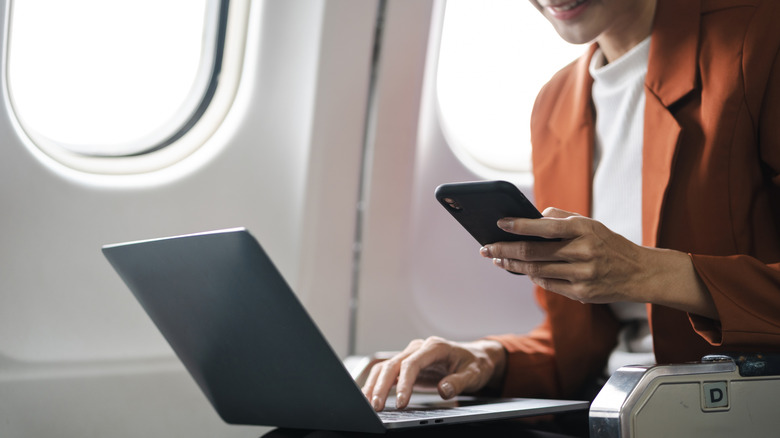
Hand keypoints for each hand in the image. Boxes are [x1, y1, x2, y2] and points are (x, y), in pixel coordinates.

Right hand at [360, 337, 505, 410]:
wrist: (475, 357)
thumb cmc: (474, 363)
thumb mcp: (474, 374)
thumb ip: (458, 382)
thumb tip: (443, 390)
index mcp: (435, 347)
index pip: (412, 363)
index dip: (404, 383)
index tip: (401, 402)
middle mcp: (419, 348)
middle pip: (393, 364)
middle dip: (382, 386)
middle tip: (377, 407)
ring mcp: (411, 355)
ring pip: (386, 367)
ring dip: (374, 385)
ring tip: (369, 404)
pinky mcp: (407, 364)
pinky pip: (388, 372)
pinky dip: (377, 384)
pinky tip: (371, 397)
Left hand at [480, 207, 717, 317]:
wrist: (639, 273)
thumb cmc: (608, 244)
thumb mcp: (590, 224)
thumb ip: (561, 218)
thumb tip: (532, 216)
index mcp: (584, 230)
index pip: (544, 227)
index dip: (518, 226)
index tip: (499, 223)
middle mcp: (583, 252)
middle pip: (533, 252)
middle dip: (505, 249)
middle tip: (486, 248)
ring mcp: (582, 276)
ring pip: (536, 271)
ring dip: (512, 265)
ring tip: (498, 259)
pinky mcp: (582, 294)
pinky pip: (548, 285)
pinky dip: (532, 276)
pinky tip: (521, 270)